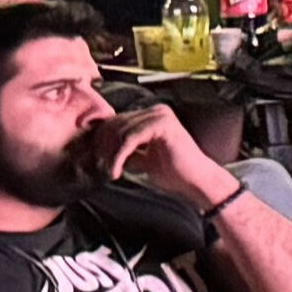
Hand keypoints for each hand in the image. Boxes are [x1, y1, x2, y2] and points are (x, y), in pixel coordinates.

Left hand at [97, 103, 223, 207]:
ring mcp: (161, 115)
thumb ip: (123, 149)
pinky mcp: (163, 124)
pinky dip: (118, 157)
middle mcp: (156, 110)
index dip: (101, 140)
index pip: (115, 121)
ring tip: (110, 171)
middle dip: (103, 147)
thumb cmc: (172, 172)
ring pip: (120, 131)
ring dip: (110, 154)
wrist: (196, 181)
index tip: (95, 160)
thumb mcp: (140, 158)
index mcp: (152, 115)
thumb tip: (95, 149)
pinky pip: (130, 139)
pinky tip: (116, 172)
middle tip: (101, 167)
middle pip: (115, 123)